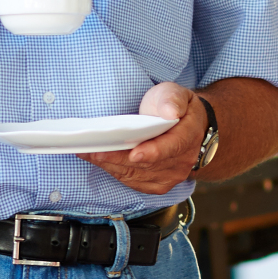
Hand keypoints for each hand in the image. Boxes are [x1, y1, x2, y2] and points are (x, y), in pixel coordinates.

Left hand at [79, 79, 200, 194]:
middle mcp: (182, 162)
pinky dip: (115, 171)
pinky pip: (133, 181)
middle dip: (118, 158)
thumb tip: (170, 112)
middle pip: (146, 165)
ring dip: (111, 165)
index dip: (152, 152)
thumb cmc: (176, 109)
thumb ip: (173, 100)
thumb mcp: (177, 94)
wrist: (187, 129)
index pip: (171, 147)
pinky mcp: (158, 185)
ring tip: (88, 153)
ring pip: (136, 175)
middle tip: (93, 150)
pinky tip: (99, 160)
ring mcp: (170, 176)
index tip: (134, 153)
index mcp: (188, 136)